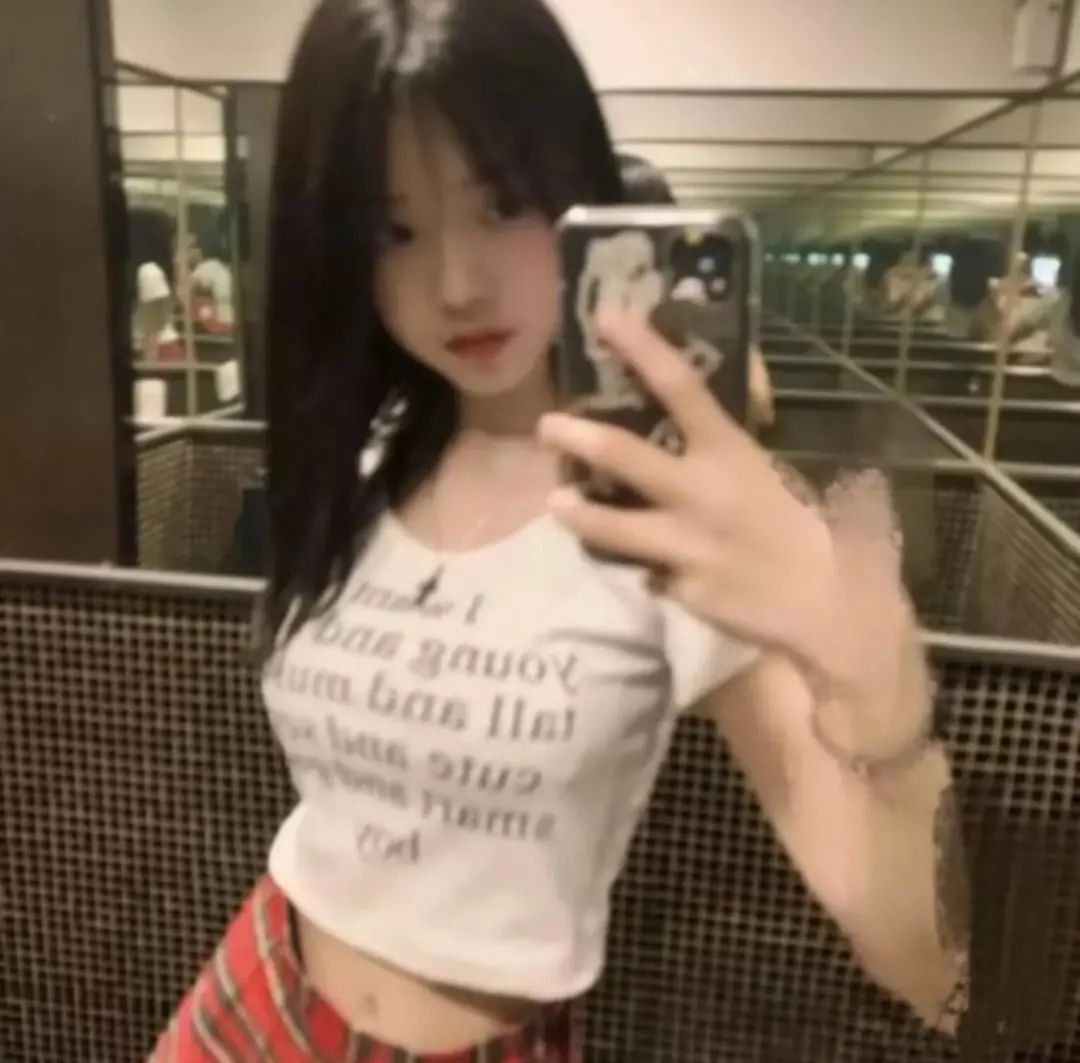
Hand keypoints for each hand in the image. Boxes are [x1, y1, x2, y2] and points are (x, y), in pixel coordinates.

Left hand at [537, 305, 847, 676]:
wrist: (832, 607)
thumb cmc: (810, 532)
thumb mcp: (776, 475)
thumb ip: (732, 449)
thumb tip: (709, 417)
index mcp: (733, 454)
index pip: (682, 387)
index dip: (641, 347)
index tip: (606, 315)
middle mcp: (702, 494)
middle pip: (624, 454)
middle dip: (577, 436)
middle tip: (546, 426)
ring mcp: (686, 546)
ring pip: (612, 527)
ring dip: (577, 513)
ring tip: (556, 501)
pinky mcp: (680, 590)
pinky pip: (645, 573)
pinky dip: (641, 567)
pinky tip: (643, 569)